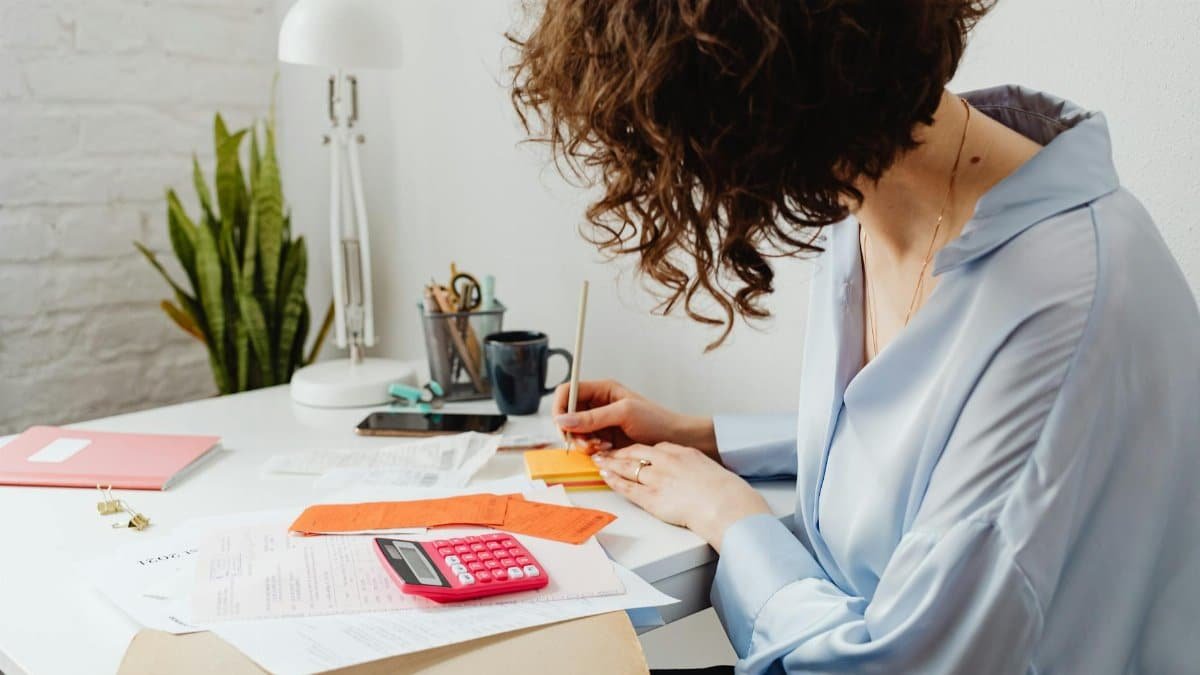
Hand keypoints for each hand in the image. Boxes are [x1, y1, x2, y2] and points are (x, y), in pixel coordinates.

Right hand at [552, 380, 716, 456]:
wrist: (675, 440)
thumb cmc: (656, 420)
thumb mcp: (624, 413)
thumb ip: (592, 417)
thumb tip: (562, 420)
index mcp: (601, 389)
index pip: (566, 392)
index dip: (560, 407)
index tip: (563, 425)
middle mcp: (597, 405)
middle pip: (566, 415)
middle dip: (572, 430)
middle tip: (587, 442)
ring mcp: (599, 423)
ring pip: (574, 433)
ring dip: (583, 443)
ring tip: (602, 447)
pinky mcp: (602, 440)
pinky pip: (584, 445)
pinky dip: (590, 451)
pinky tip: (606, 451)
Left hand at [593, 443, 770, 551]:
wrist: (725, 504)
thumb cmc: (723, 490)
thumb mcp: (708, 468)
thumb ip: (692, 465)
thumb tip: (688, 471)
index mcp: (681, 452)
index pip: (654, 448)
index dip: (639, 450)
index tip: (630, 450)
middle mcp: (666, 462)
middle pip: (635, 452)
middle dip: (618, 452)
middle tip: (605, 450)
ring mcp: (658, 479)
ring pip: (627, 467)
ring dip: (610, 463)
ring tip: (599, 460)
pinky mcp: (652, 498)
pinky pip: (628, 487)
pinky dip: (614, 481)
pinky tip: (605, 476)